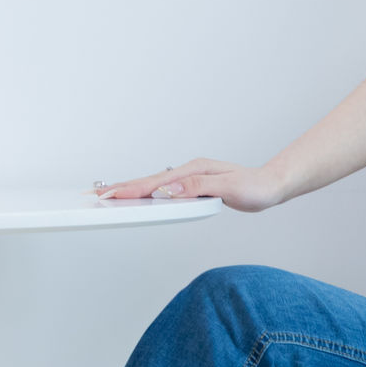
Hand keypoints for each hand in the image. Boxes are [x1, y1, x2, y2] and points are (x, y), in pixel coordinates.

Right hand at [94, 158, 288, 213]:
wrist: (269, 186)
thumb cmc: (254, 188)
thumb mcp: (228, 188)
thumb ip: (198, 188)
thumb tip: (169, 189)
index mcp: (194, 170)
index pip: (157, 182)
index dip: (133, 190)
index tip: (112, 194)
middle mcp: (189, 171)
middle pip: (149, 180)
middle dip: (122, 187)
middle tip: (96, 193)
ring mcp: (189, 177)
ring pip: (154, 184)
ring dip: (131, 189)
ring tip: (107, 194)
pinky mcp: (192, 185)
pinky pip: (163, 189)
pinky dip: (146, 192)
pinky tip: (138, 196)